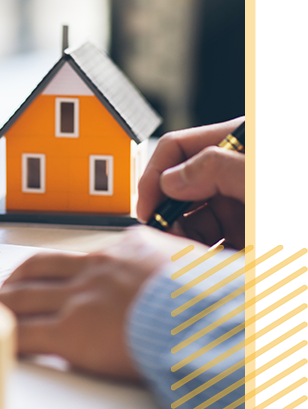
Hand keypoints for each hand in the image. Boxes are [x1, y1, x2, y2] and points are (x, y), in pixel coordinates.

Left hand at [0, 227, 202, 379]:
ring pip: (22, 295)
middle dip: (16, 280)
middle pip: (38, 268)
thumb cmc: (218, 298)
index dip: (58, 268)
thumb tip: (185, 278)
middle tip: (2, 290)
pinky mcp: (72, 330)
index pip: (81, 255)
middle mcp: (97, 267)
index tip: (47, 275)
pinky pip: (25, 332)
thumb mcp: (199, 269)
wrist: (213, 314)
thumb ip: (176, 270)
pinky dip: (5, 337)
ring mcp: (81, 297)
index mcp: (128, 249)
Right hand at [136, 118, 244, 249]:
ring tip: (186, 255)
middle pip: (181, 184)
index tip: (147, 209)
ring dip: (182, 236)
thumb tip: (170, 180)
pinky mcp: (250, 231)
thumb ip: (216, 169)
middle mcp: (236, 171)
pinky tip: (204, 262)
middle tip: (164, 237)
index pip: (178, 147)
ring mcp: (243, 202)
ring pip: (193, 215)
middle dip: (167, 211)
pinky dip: (200, 252)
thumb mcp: (262, 180)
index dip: (154, 176)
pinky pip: (212, 239)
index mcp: (239, 145)